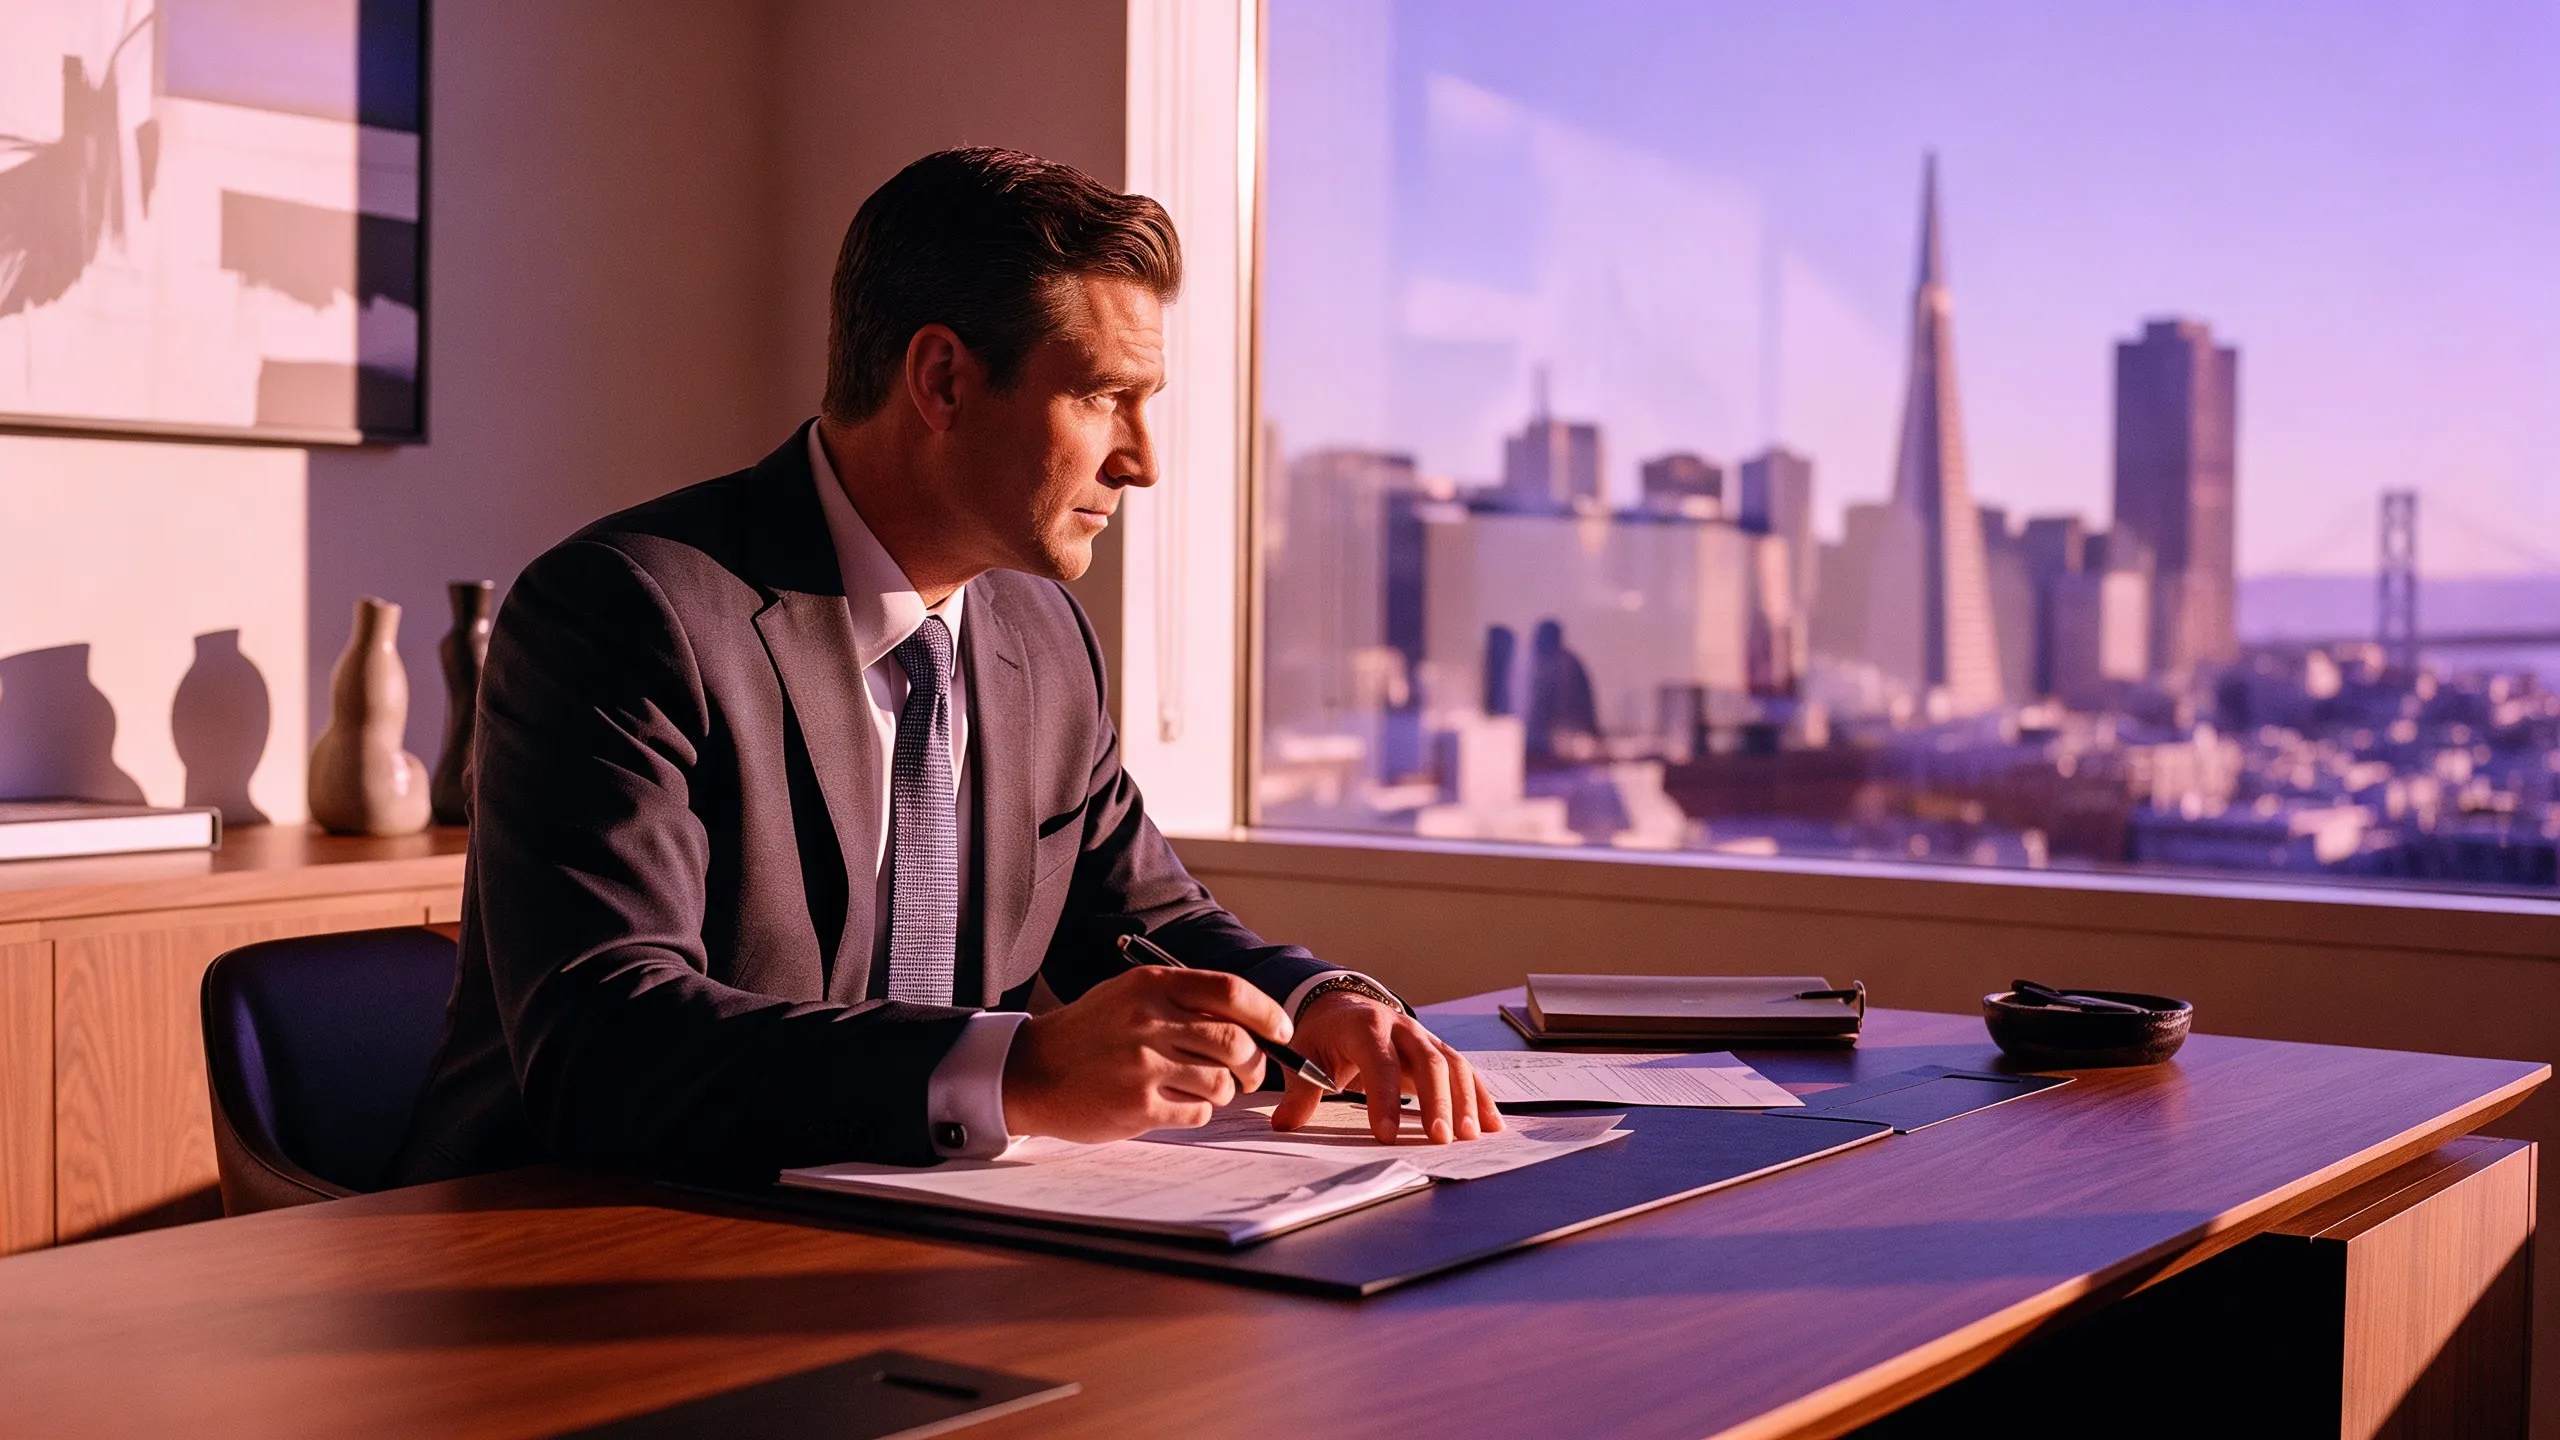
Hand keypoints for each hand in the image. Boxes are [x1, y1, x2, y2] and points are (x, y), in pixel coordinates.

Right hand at [1001, 967, 1287, 1142]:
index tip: (1280, 1031)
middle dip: (1253, 1063)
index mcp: (1152, 986)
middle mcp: (1150, 1021)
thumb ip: (1183, 1001)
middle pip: (1236, 1043)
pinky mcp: (1139, 1105)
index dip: (1267, 1013)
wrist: (1031, 1070)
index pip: (1231, 992)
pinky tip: (1173, 1103)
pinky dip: (1196, 1111)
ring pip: (1221, 1082)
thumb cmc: (1090, 1033)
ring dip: (1223, 1091)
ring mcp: (1144, 1065)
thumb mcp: (1130, 996)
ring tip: (1200, 1088)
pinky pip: (1197, 1111)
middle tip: (1248, 1073)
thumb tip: (1250, 1021)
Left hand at [1270, 992, 1503, 1144]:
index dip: (1384, 1098)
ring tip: (1470, 1136)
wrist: (1343, 1006)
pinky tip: (1492, 1124)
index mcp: (1365, 1026)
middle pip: (1428, 1062)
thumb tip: (1285, 1123)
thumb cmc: (1324, 1035)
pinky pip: (1465, 1071)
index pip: (1380, 1062)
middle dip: (1436, 1102)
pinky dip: (1481, 1096)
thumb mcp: (1304, 1055)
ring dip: (1465, 1101)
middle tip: (1439, 1139)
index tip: (1385, 1134)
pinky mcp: (1438, 1050)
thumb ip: (1300, 1089)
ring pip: (1454, 1065)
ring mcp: (1424, 1037)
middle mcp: (1401, 1027)